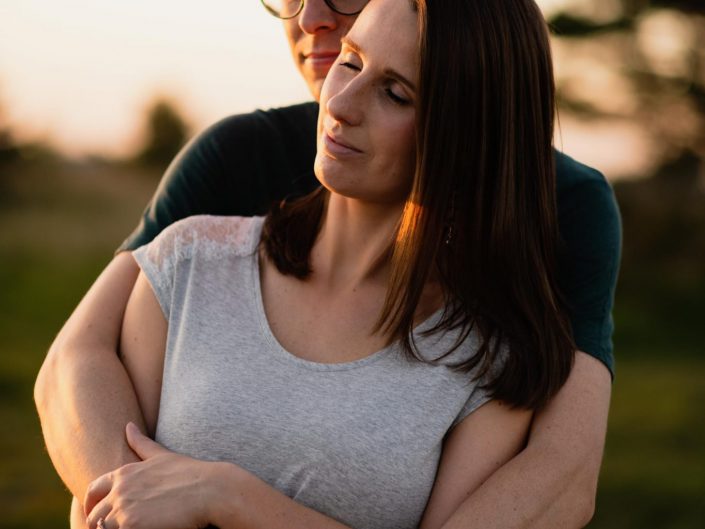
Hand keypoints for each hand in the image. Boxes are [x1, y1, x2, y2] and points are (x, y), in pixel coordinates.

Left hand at [84, 422, 216, 528]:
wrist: (210, 490)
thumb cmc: (191, 473)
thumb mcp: (161, 455)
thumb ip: (141, 443)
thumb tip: (128, 425)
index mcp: (124, 474)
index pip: (92, 491)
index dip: (91, 504)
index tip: (97, 513)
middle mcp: (119, 490)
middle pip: (94, 515)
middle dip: (100, 524)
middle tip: (118, 527)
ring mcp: (124, 509)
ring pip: (102, 528)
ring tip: (132, 528)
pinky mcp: (132, 526)